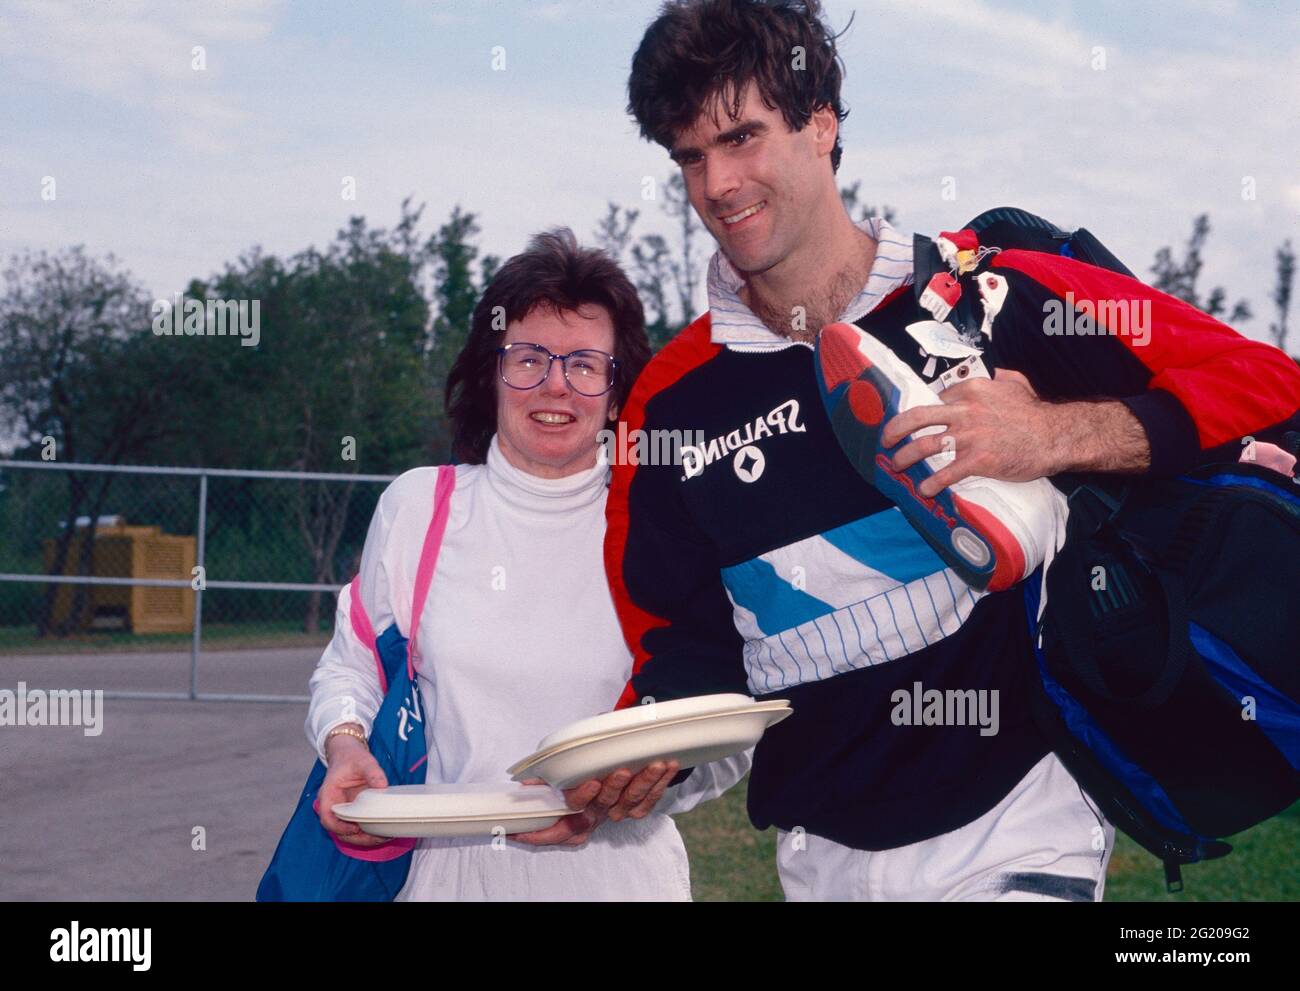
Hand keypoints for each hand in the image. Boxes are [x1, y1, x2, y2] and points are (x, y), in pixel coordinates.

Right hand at [317, 732, 389, 846]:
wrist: (348, 752)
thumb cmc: (351, 756)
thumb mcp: (363, 761)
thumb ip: (373, 772)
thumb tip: (383, 786)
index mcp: (328, 795)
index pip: (327, 818)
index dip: (339, 827)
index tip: (355, 829)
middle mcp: (334, 805)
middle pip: (339, 830)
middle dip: (357, 838)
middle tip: (377, 838)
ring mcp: (344, 809)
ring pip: (349, 832)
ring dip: (364, 838)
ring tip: (384, 837)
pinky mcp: (353, 810)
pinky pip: (358, 825)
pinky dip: (369, 831)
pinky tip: (383, 831)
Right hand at [510, 761, 679, 846]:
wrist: (610, 764)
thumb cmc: (580, 765)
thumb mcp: (558, 769)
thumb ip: (545, 776)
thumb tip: (526, 783)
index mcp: (574, 805)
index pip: (571, 809)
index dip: (581, 797)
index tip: (590, 783)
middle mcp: (595, 812)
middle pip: (604, 804)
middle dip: (614, 787)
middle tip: (622, 770)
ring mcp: (618, 810)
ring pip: (631, 801)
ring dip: (644, 783)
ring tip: (654, 765)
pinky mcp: (637, 808)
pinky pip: (650, 800)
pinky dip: (660, 783)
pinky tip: (668, 766)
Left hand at [881, 369, 1060, 495]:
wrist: (1055, 436)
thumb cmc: (1036, 412)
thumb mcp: (1016, 383)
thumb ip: (1001, 378)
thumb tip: (997, 373)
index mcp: (972, 390)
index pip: (936, 399)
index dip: (924, 413)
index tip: (916, 423)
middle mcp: (965, 411)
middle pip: (918, 417)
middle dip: (895, 429)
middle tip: (885, 439)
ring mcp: (970, 436)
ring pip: (925, 446)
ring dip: (905, 457)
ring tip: (895, 465)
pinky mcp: (977, 460)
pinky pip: (946, 473)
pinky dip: (931, 483)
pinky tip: (923, 489)